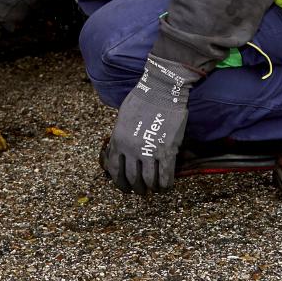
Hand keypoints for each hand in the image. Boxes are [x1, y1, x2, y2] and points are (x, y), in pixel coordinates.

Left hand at [101, 55, 196, 193]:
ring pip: (148, 181)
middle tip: (141, 191)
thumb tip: (123, 154)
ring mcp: (149, 151)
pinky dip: (165, 185)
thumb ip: (121, 138)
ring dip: (151, 188)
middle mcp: (131, 149)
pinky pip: (165, 176)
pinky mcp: (167, 150)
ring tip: (154, 189)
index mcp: (118, 140)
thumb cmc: (141, 99)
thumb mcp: (122, 119)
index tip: (126, 188)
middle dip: (137, 188)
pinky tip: (166, 187)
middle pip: (131, 179)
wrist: (161, 89)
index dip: (120, 183)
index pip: (115, 171)